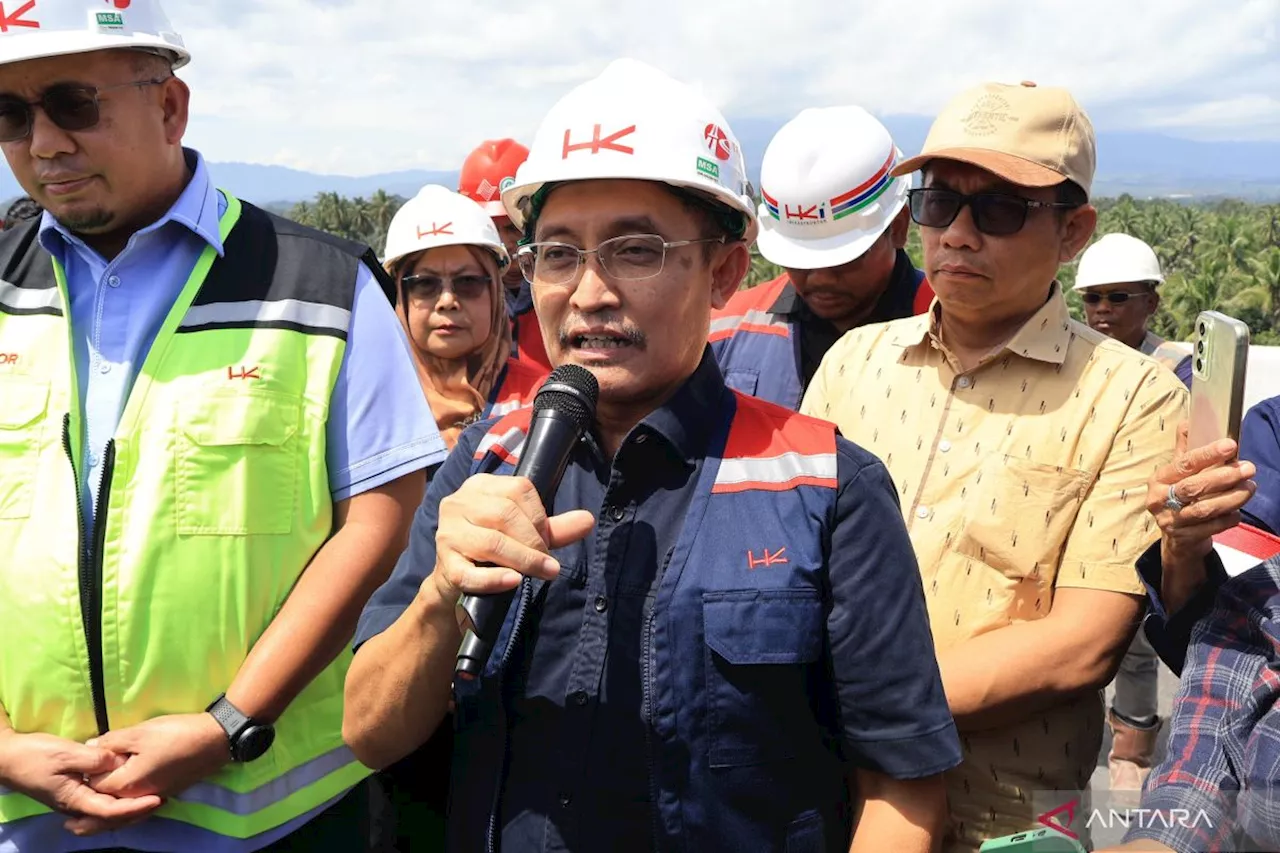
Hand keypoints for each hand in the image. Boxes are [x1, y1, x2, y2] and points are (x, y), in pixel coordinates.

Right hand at [0, 729, 160, 835]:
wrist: (8, 758)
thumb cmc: (35, 755)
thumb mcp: (66, 753)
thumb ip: (94, 759)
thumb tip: (118, 762)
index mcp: (75, 800)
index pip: (111, 811)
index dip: (135, 807)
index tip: (157, 799)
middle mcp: (76, 806)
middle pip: (111, 818)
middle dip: (137, 813)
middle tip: (162, 799)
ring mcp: (74, 801)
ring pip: (106, 814)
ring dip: (129, 810)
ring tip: (152, 798)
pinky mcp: (74, 793)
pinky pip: (99, 804)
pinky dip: (117, 802)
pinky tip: (129, 791)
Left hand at [73, 713, 229, 834]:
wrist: (215, 740)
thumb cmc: (176, 734)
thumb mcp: (140, 732)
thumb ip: (112, 742)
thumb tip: (90, 748)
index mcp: (127, 783)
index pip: (95, 786)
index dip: (86, 775)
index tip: (81, 766)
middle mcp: (138, 797)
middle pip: (106, 812)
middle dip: (88, 815)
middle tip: (70, 825)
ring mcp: (154, 797)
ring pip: (123, 817)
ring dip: (104, 824)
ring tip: (86, 829)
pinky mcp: (166, 793)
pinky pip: (136, 812)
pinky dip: (123, 817)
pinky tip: (121, 811)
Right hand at [429, 474, 594, 607]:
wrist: (456, 581)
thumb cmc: (493, 549)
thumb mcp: (525, 534)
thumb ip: (554, 528)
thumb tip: (588, 521)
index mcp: (480, 485)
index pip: (518, 489)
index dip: (540, 516)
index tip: (548, 539)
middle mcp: (459, 502)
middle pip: (505, 514)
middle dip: (534, 540)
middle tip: (548, 562)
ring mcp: (448, 533)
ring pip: (492, 543)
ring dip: (524, 560)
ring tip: (544, 572)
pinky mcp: (444, 564)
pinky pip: (470, 573)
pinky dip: (495, 579)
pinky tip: (514, 581)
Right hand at [1146, 424, 1256, 610]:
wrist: (1177, 538)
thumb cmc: (1181, 497)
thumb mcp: (1179, 474)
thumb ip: (1185, 450)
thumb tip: (1188, 422)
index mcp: (1159, 479)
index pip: (1184, 463)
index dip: (1207, 454)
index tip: (1230, 445)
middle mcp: (1160, 500)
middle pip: (1194, 487)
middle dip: (1224, 476)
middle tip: (1249, 468)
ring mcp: (1170, 520)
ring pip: (1204, 508)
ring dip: (1231, 497)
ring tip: (1250, 487)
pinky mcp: (1183, 538)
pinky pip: (1211, 527)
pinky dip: (1228, 518)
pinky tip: (1238, 511)